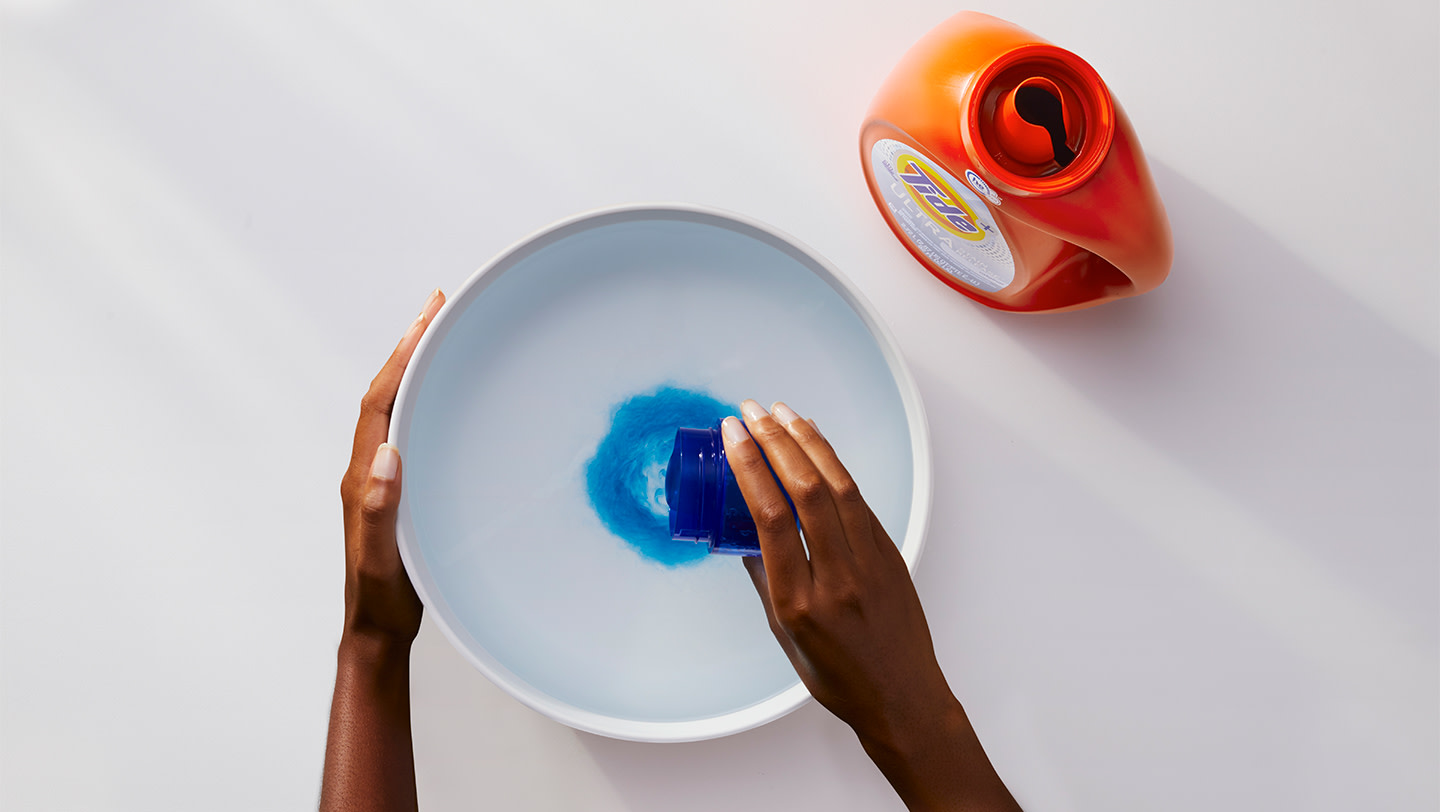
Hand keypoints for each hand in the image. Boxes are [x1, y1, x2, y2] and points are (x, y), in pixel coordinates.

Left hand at [322, 287, 444, 811]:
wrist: (377, 630)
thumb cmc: (382, 600)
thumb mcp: (381, 558)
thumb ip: (379, 509)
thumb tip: (388, 455)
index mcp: (363, 478)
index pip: (379, 401)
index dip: (402, 356)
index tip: (427, 318)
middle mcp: (368, 471)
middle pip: (385, 392)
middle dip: (410, 347)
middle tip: (435, 308)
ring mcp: (381, 480)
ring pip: (395, 408)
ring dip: (415, 368)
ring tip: (439, 336)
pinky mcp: (398, 491)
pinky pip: (409, 430)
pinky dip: (423, 400)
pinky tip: (444, 397)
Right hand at [725, 400, 1018, 811]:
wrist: (902, 697)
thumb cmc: (839, 677)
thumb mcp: (785, 636)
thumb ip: (765, 580)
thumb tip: (747, 536)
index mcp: (800, 600)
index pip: (770, 517)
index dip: (749, 466)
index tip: (732, 434)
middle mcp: (837, 575)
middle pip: (804, 490)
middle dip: (775, 441)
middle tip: (751, 411)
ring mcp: (870, 561)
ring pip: (838, 485)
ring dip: (807, 442)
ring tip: (782, 413)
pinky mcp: (891, 553)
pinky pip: (859, 499)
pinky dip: (835, 465)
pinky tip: (817, 446)